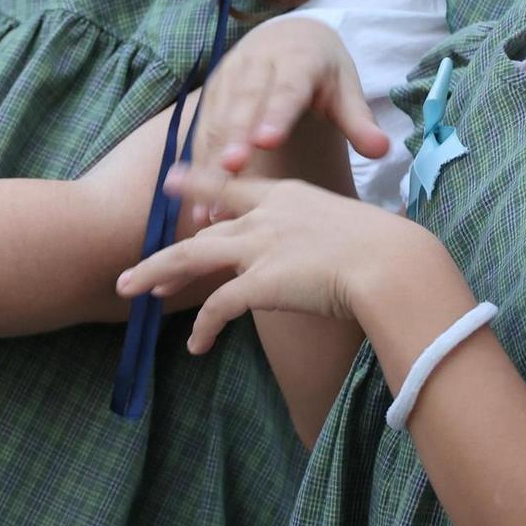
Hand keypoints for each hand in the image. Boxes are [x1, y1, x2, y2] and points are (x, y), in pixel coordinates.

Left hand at [119, 174, 435, 353]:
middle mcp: (265, 215)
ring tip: (132, 291)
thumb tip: (330, 254)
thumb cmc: (388, 250)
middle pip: (203, 230)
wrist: (392, 264)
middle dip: (168, 251)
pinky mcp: (259, 280)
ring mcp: (259, 246)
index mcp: (287, 196)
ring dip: (158, 274)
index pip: (231, 188)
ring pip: (191, 257)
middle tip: (141, 270)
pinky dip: (203, 328)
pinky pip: (217, 307)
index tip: (170, 179)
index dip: (198, 185)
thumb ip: (325, 237)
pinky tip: (196, 346)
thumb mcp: (349, 228)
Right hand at [180, 18, 387, 225]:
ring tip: (209, 196)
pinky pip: (202, 129)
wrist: (288, 34)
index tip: (267, 141)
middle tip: (232, 168)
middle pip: (243, 101)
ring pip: (216, 118)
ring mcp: (229, 77)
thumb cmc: (321, 69)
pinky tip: (198, 200)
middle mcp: (256, 64)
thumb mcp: (344, 86)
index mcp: (296, 59)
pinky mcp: (212, 93)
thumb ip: (359, 119)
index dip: (275, 113)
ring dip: (209, 157)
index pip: (286, 87)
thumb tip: (383, 150)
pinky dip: (198, 164)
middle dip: (234, 135)